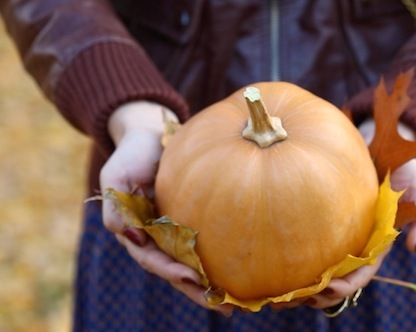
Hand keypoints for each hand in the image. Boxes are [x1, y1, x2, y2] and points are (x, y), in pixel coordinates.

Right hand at [100, 101, 232, 316]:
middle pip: (176, 272)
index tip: (191, 277)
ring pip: (193, 265)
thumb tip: (132, 237)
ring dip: (210, 286)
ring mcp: (175, 233)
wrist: (151, 136)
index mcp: (137, 233)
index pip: (152, 259)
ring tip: (235, 302)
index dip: (169, 270)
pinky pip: (207, 245)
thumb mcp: (115, 176)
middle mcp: (157, 239)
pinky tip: (242, 272)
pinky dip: (220, 260)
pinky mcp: (193, 222)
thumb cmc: (132, 155)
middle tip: (222, 305)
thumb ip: (115, 206)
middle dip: (196, 291)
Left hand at [290, 118, 415, 311]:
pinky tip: (272, 265)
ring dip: (303, 286)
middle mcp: (356, 242)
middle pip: (338, 278)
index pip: (364, 272)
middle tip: (296, 298)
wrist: (380, 140)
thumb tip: (415, 247)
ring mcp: (338, 232)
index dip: (348, 284)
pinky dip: (293, 259)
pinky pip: (307, 243)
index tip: (328, 287)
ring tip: (279, 296)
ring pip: (320, 268)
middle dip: (320, 294)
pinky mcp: (323, 220)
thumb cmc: (402, 164)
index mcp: (378, 241)